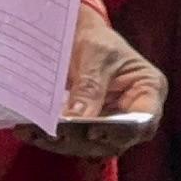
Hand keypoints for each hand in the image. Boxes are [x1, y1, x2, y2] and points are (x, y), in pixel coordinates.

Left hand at [25, 0, 165, 158]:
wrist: (77, 35)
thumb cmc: (96, 38)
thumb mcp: (95, 54)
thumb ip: (90, 87)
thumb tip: (77, 118)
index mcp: (149, 89)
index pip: (145, 120)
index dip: (123, 131)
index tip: (94, 130)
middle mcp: (134, 113)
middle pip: (116, 139)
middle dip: (84, 140)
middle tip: (56, 134)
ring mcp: (112, 125)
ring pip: (93, 145)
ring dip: (64, 144)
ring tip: (36, 133)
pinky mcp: (90, 130)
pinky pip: (74, 140)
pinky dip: (53, 139)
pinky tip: (31, 132)